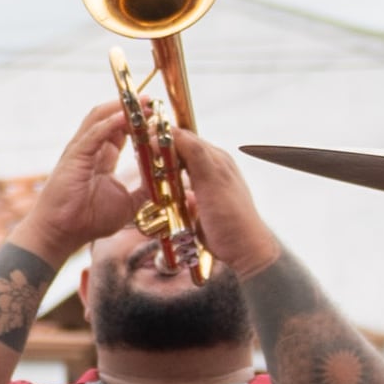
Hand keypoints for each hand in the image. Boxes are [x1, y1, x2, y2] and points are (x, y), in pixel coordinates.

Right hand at [14, 102, 143, 259]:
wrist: (63, 233)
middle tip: (153, 102)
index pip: (121, 131)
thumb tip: (165, 185)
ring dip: (122, 108)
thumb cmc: (88, 221)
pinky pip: (94, 133)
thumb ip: (144, 192)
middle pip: (110, 118)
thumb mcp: (127, 205)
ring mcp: (81, 150)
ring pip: (100, 118)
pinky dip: (111, 123)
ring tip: (144, 103)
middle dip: (132, 108)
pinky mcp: (75, 155)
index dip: (139, 122)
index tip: (158, 117)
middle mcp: (91, 150)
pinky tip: (127, 117)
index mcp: (101, 159)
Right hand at [158, 125, 280, 281]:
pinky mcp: (198, 205)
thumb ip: (195, 155)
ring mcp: (204, 187)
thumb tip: (174, 133)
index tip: (144, 141)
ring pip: (176, 171)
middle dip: (159, 153)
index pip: (185, 138)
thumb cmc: (232, 217)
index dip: (164, 137)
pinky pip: (177, 192)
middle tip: (140, 157)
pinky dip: (166, 191)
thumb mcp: (213, 181)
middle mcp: (210, 169)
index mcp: (215, 159)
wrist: (243, 250)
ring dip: (161, 171)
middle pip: (179, 153)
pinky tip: (158, 195)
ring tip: (146, 174)